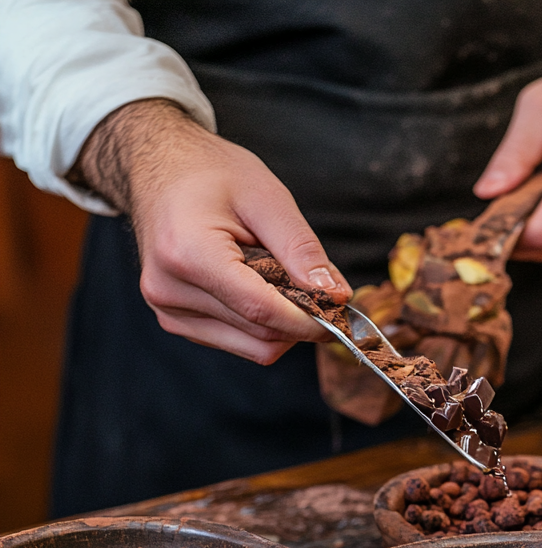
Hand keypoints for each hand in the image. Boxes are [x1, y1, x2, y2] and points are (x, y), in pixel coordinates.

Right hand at [70, 100, 351, 364]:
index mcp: (187, 254)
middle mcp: (169, 291)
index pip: (262, 311)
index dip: (311, 320)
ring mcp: (168, 311)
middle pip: (262, 335)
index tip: (344, 314)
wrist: (158, 166)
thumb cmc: (210, 174)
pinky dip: (262, 324)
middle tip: (324, 290)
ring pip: (253, 346)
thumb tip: (336, 296)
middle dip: (302, 319)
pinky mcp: (175, 321)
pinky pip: (238, 342)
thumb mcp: (266, 197)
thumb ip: (302, 250)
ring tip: (281, 277)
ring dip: (283, 323)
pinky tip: (258, 285)